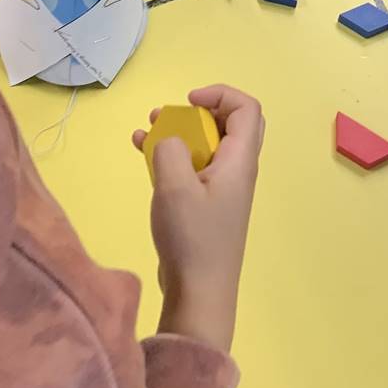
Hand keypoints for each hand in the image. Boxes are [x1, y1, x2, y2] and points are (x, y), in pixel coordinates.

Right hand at [138, 86, 264, 354]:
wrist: (199, 293)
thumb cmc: (192, 237)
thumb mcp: (174, 187)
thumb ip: (169, 150)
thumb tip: (168, 137)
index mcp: (239, 161)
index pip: (246, 108)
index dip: (219, 94)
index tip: (187, 101)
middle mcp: (237, 171)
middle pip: (230, 123)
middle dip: (197, 112)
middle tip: (169, 116)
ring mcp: (223, 190)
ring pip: (208, 146)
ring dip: (180, 133)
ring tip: (145, 131)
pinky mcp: (207, 206)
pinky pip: (194, 167)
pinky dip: (172, 156)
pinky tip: (141, 153)